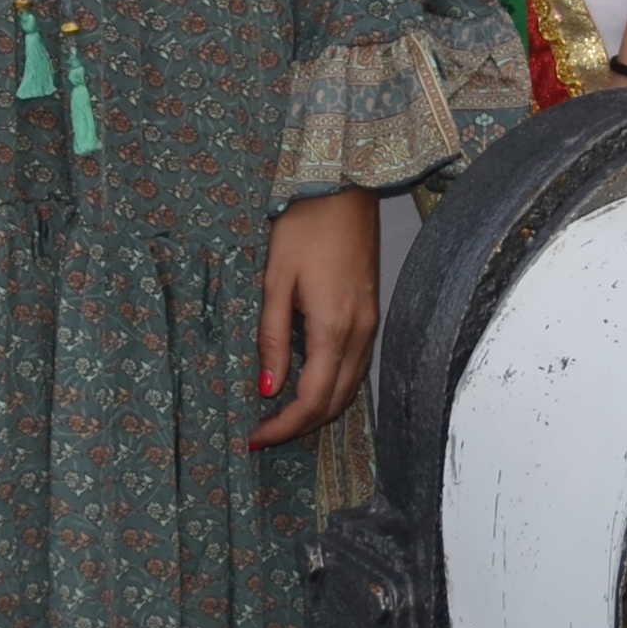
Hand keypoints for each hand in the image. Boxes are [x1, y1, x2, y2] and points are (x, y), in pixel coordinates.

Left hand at [251, 192, 380, 447]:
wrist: (346, 189)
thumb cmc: (306, 227)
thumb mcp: (276, 281)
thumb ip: (273, 338)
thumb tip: (268, 388)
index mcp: (334, 328)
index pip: (312, 400)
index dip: (284, 427)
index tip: (254, 438)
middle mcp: (360, 333)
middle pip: (336, 402)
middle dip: (300, 426)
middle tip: (263, 433)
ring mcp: (371, 324)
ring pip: (350, 388)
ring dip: (318, 409)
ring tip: (281, 415)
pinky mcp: (372, 313)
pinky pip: (357, 367)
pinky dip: (333, 387)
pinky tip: (308, 383)